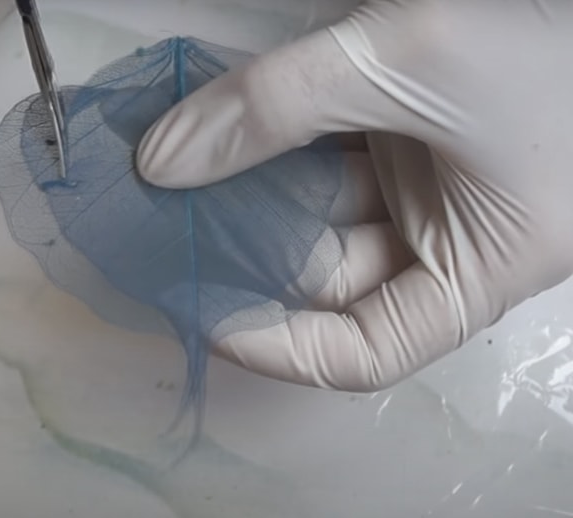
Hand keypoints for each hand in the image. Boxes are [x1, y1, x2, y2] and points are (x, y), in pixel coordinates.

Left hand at [136, 0, 572, 391]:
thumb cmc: (552, 41)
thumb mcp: (412, 63)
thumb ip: (281, 107)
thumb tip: (161, 162)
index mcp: (477, 272)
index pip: (365, 352)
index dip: (278, 347)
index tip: (202, 309)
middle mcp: (446, 240)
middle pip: (327, 274)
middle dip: (248, 251)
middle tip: (168, 224)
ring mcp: (424, 187)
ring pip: (320, 210)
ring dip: (252, 192)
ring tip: (177, 175)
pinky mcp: (406, 141)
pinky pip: (327, 158)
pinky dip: (277, 147)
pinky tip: (223, 132)